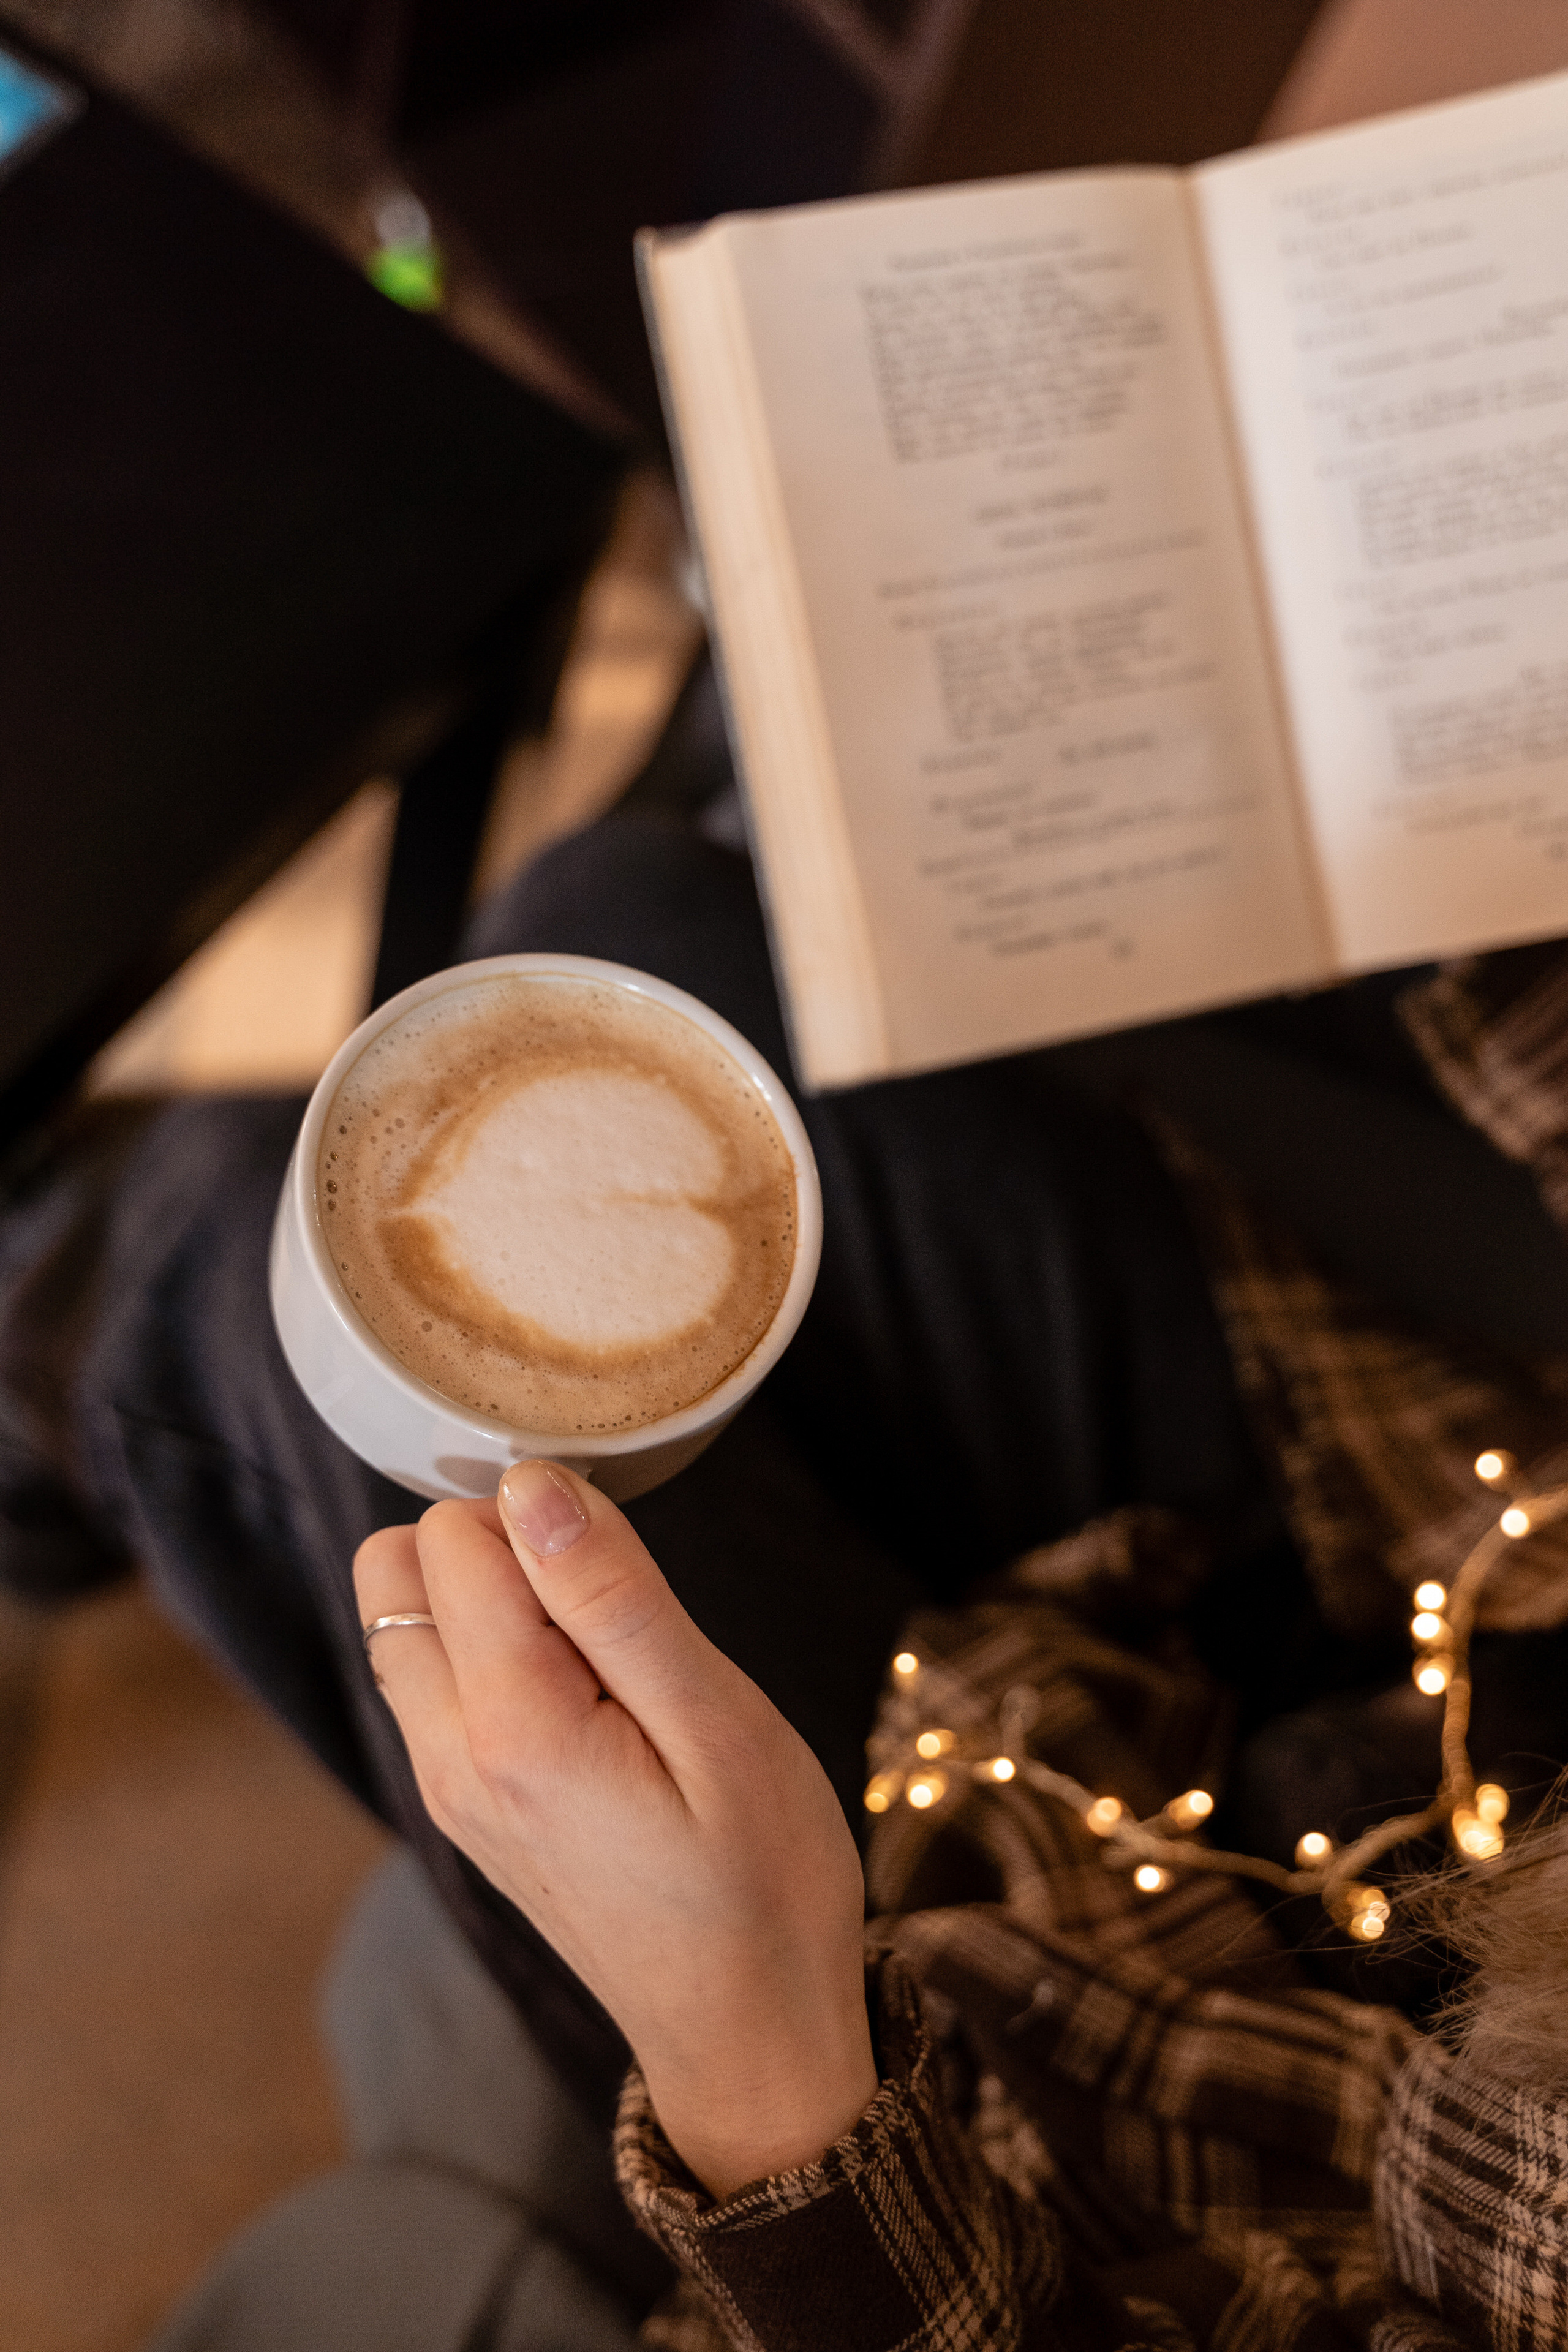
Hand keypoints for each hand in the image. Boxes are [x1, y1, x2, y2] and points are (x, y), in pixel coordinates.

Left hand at [353, 1462, 877, 2197]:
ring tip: (605, 1653)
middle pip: (398, 1568)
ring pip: (409, 1621)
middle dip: (494, 1546)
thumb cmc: (763, 1881)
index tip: (625, 1569)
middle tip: (609, 1606)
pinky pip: (438, 1681)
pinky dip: (494, 1653)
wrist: (752, 2032)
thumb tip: (532, 1486)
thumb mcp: (719, 1725)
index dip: (544, 1513)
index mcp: (513, 1730)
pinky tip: (591, 1697)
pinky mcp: (468, 1806)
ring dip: (490, 1599)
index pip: (452, 1537)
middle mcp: (451, 1757)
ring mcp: (449, 1789)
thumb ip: (615, 1599)